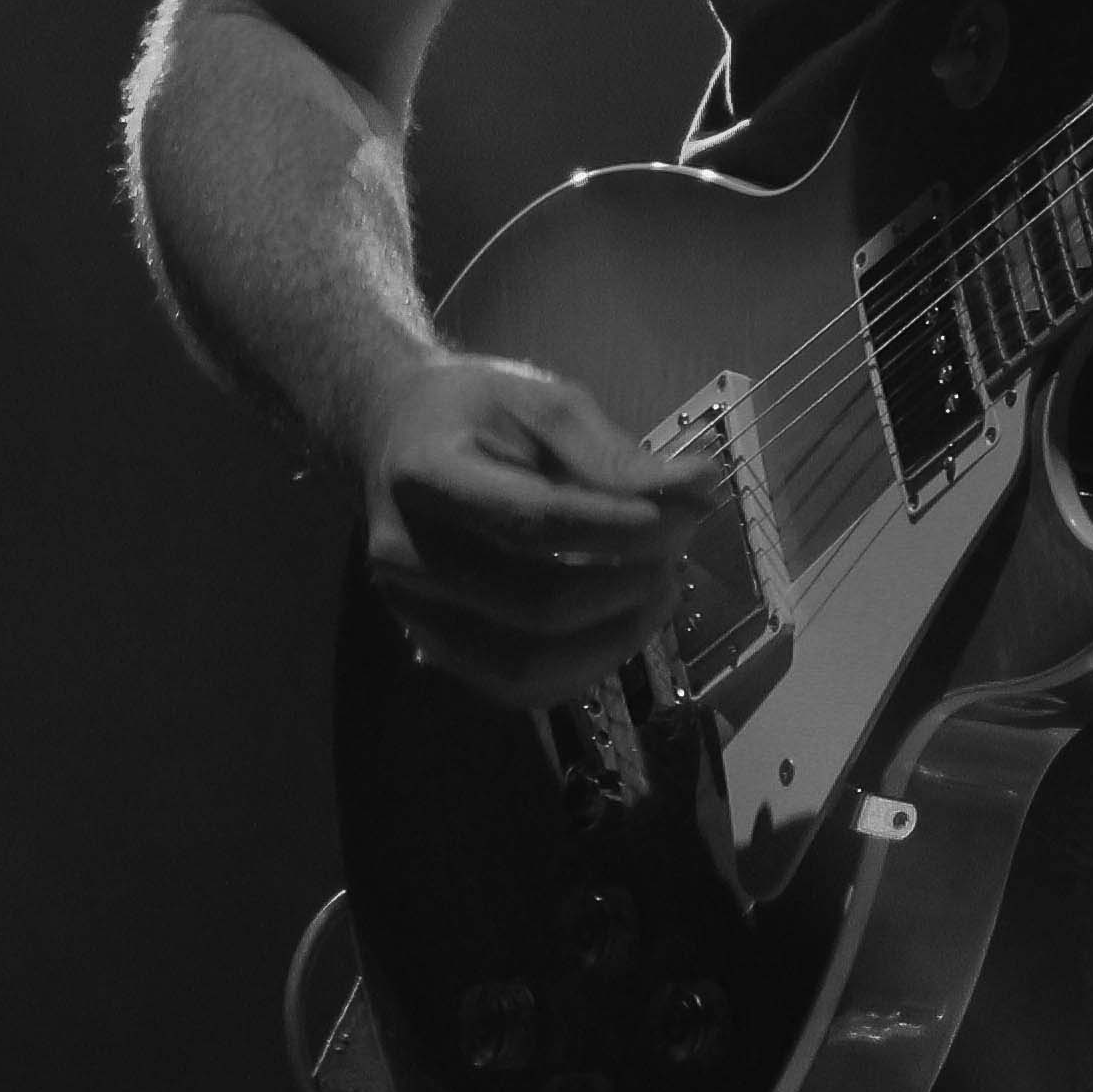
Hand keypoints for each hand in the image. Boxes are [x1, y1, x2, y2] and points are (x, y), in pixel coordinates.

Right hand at [358, 350, 733, 709]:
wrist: (393, 438)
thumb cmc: (475, 412)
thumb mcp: (543, 404)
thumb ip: (613, 455)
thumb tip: (700, 491)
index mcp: (424, 474)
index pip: (534, 521)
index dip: (621, 527)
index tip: (691, 510)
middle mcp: (405, 554)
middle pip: (535, 604)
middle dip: (629, 583)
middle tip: (680, 546)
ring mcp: (411, 612)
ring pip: (526, 667)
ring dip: (615, 638)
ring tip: (661, 587)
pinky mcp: (432, 647)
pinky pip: (515, 687)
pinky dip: (584, 665)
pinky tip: (622, 620)